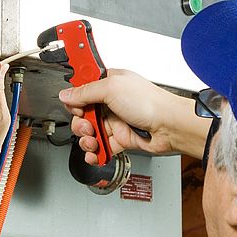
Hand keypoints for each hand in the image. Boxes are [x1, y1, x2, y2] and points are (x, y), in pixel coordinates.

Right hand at [59, 69, 209, 163]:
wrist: (169, 127)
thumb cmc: (150, 102)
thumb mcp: (112, 88)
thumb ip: (85, 91)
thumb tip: (66, 94)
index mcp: (109, 83)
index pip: (83, 88)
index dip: (75, 97)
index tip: (73, 104)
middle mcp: (111, 101)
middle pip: (82, 113)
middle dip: (80, 123)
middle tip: (87, 126)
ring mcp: (115, 120)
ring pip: (90, 132)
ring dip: (87, 140)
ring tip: (92, 142)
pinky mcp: (120, 138)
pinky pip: (101, 147)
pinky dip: (95, 153)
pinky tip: (95, 154)